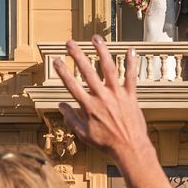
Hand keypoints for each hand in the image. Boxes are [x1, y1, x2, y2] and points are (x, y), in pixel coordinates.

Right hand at [54, 38, 151, 164]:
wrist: (130, 148)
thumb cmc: (106, 143)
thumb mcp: (83, 134)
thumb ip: (71, 118)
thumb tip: (60, 105)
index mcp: (88, 106)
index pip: (72, 85)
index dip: (62, 72)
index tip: (56, 60)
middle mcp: (102, 97)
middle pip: (87, 72)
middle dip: (77, 56)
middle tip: (69, 43)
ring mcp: (117, 95)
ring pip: (108, 69)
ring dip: (102, 52)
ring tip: (95, 38)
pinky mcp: (131, 96)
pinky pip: (131, 77)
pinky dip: (131, 63)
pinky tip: (130, 50)